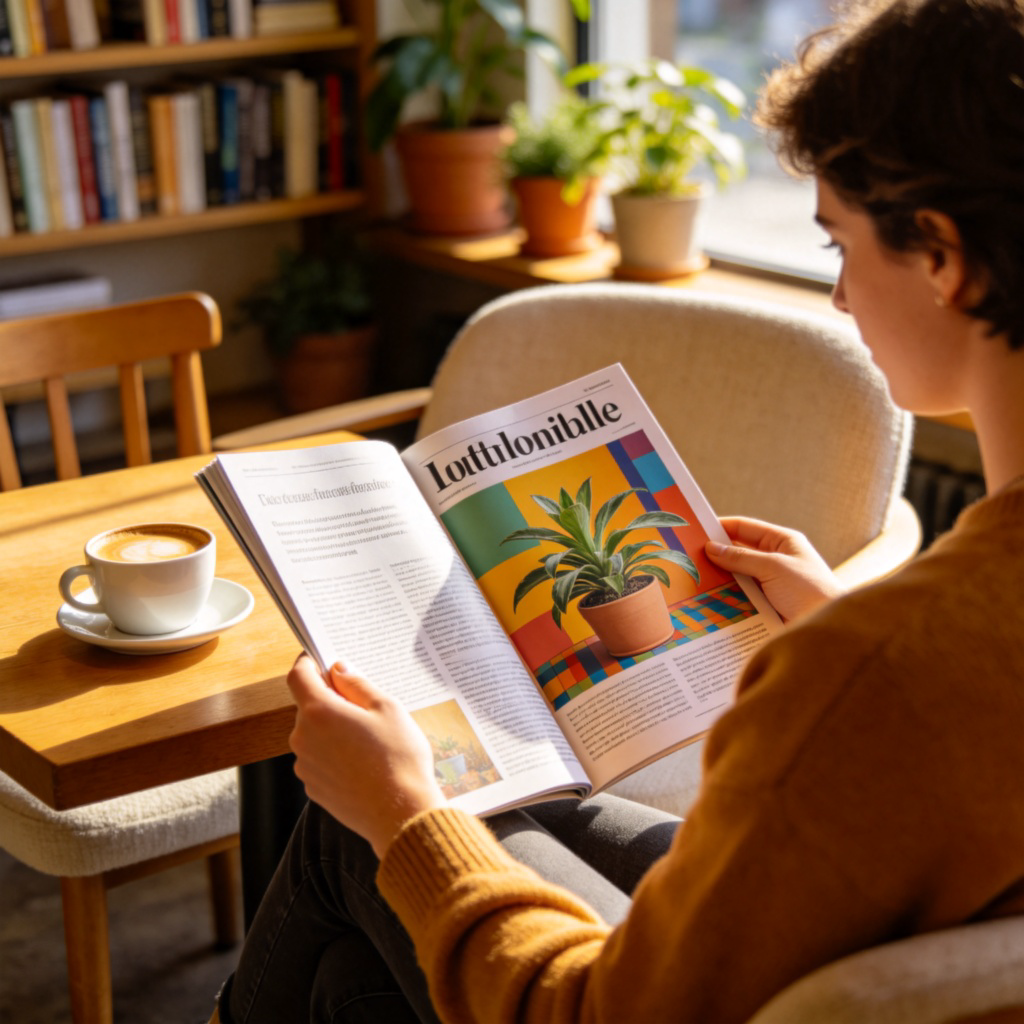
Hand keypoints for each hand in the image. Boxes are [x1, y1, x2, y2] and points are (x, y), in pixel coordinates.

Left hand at [287, 655, 446, 856]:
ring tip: (370, 742)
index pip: (298, 676)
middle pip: (309, 707)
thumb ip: (357, 685)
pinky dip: (335, 755)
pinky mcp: (313, 788)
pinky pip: (320, 760)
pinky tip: (364, 763)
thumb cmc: (398, 758)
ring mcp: (305, 766)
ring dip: (334, 730)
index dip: (308, 663)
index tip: (320, 659)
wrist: (400, 814)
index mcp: (319, 712)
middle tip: (365, 708)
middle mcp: (303, 738)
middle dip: (332, 701)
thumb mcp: (387, 708)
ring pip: (315, 735)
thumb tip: (338, 670)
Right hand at [705, 516, 843, 623]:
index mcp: (783, 542)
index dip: (721, 527)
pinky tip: (707, 600)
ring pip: (737, 576)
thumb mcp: (774, 567)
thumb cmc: (810, 591)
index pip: (745, 528)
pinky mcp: (767, 606)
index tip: (695, 530)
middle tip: (687, 557)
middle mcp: (776, 560)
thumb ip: (741, 557)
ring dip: (719, 578)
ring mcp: (771, 584)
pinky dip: (726, 597)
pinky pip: (741, 597)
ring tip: (692, 579)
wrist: (828, 632)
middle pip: (738, 552)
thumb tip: (711, 547)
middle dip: (715, 555)